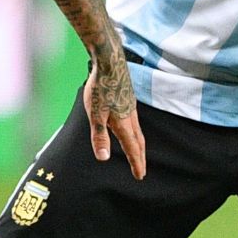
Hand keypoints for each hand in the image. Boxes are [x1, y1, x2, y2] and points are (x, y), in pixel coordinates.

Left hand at [82, 53, 144, 178]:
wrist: (109, 61)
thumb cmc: (100, 87)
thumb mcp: (95, 115)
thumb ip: (100, 137)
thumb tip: (103, 158)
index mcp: (123, 123)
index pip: (132, 148)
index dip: (136, 163)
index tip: (140, 176)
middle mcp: (130, 116)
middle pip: (138, 141)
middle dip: (139, 157)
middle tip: (141, 170)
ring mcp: (131, 106)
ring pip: (137, 130)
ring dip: (138, 144)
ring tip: (137, 152)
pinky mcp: (128, 98)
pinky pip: (135, 120)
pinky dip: (135, 131)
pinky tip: (129, 126)